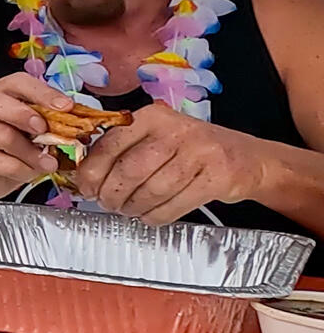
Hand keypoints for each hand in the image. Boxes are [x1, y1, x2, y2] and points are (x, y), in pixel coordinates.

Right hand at [0, 73, 65, 198]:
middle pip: (2, 105)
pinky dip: (22, 169)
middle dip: (26, 117)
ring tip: (49, 163)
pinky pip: (2, 161)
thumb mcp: (31, 125)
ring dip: (32, 153)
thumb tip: (74, 119)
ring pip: (5, 137)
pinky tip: (30, 171)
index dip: (44, 94)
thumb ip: (47, 118)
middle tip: (44, 129)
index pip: (20, 83)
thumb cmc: (12, 141)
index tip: (66, 107)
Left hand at [70, 104, 267, 222]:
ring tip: (128, 210)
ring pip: (152, 189)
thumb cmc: (191, 149)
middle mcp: (175, 130)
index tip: (85, 187)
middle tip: (107, 203)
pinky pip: (176, 204)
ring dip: (134, 207)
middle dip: (112, 194)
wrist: (246, 158)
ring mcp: (199, 153)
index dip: (93, 171)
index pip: (111, 144)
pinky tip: (150, 215)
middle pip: (130, 170)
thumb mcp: (157, 137)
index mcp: (152, 117)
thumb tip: (86, 175)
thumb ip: (124, 149)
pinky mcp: (217, 177)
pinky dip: (157, 215)